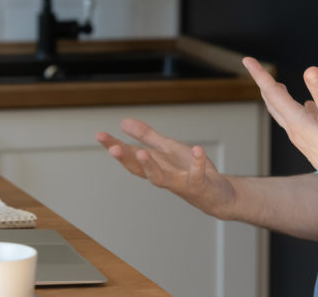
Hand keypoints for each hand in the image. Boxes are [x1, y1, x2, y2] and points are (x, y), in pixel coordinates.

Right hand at [96, 118, 237, 218]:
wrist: (218, 195)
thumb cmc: (190, 171)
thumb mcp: (167, 149)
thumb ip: (146, 137)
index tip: (99, 135)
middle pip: (140, 169)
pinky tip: (197, 149)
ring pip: (162, 178)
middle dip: (127, 158)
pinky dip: (197, 163)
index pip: (131, 155)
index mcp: (154, 165)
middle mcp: (163, 176)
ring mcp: (180, 182)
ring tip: (142, 152)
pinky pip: (197, 174)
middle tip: (112, 148)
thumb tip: (123, 122)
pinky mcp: (200, 184)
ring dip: (152, 166)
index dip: (115, 146)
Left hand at [242, 56, 317, 203]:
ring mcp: (303, 138)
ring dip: (277, 98)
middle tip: (256, 69)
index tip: (246, 60)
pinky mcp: (313, 143)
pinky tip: (309, 108)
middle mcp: (295, 130)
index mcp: (296, 121)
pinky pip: (299, 122)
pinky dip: (297, 110)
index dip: (259, 74)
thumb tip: (310, 69)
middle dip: (264, 84)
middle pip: (273, 103)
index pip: (272, 92)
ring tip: (276, 86)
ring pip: (284, 113)